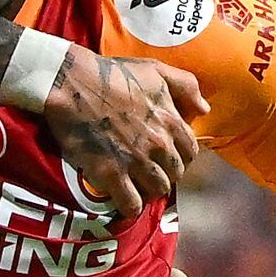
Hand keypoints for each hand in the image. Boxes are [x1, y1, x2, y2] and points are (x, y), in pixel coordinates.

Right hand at [46, 49, 205, 210]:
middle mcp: (158, 144)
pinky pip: (131, 204)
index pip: (190, 152)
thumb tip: (204, 109)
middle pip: (175, 174)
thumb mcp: (155, 70)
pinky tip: (124, 199)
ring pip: (157, 190)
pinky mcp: (111, 174)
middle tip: (149, 170)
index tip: (167, 156)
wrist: (71, 84)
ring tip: (137, 184)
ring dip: (149, 190)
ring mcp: (135, 161)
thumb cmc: (112, 75)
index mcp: (170, 121)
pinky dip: (130, 206)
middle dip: (165, 173)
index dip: (180, 156)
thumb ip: (186, 86)